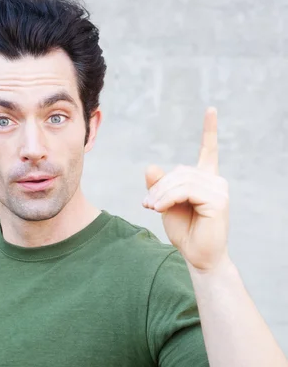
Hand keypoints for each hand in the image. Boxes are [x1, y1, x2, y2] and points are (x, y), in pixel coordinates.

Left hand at [143, 107, 229, 271]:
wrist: (198, 257)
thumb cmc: (185, 232)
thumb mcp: (167, 205)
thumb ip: (160, 186)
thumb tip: (151, 166)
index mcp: (206, 179)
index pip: (209, 150)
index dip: (209, 130)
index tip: (211, 109)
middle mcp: (215, 181)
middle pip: (180, 171)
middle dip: (159, 187)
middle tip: (146, 204)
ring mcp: (219, 189)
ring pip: (182, 180)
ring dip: (161, 194)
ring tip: (151, 208)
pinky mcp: (218, 200)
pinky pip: (186, 190)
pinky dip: (168, 198)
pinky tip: (159, 209)